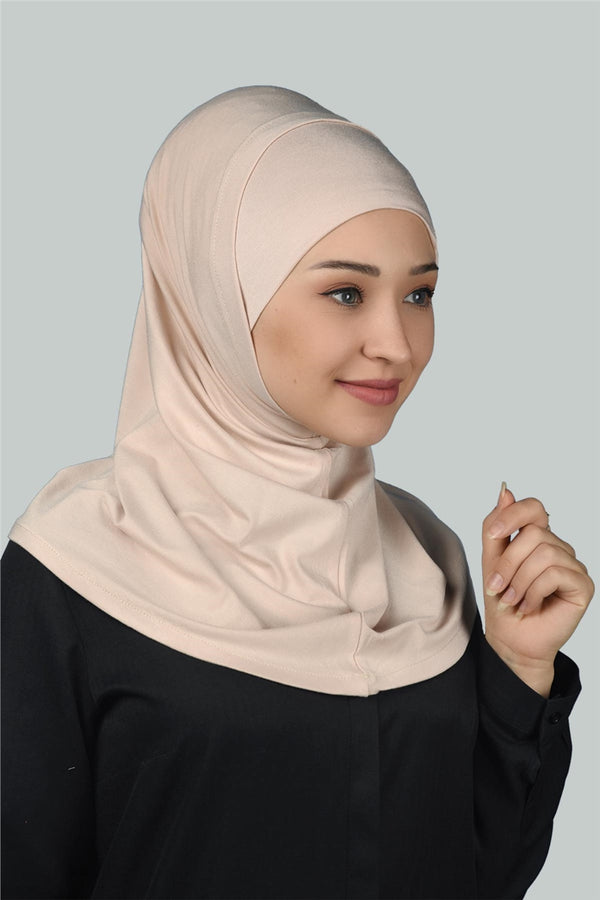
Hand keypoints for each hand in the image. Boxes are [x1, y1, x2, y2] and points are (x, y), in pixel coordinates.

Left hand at [482, 482, 593, 694]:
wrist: (511, 638)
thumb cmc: (502, 600)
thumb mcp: (492, 559)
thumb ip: (497, 527)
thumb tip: (505, 491)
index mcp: (539, 538)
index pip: (534, 508)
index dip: (512, 515)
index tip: (493, 534)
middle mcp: (559, 548)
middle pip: (534, 534)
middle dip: (509, 562)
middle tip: (498, 586)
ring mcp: (573, 565)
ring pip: (544, 554)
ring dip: (520, 581)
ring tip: (513, 600)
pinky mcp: (583, 584)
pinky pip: (555, 574)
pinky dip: (534, 592)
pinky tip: (529, 606)